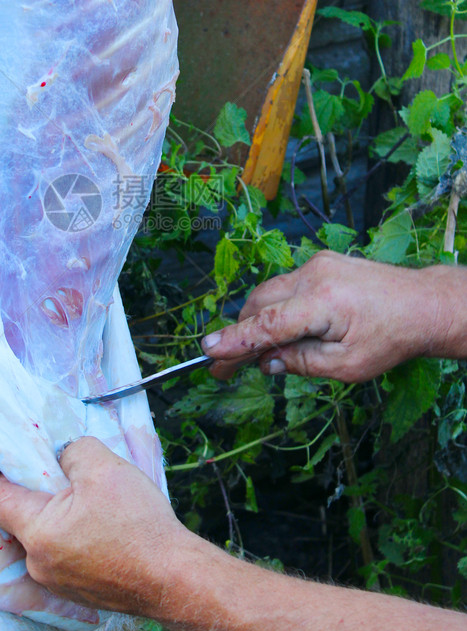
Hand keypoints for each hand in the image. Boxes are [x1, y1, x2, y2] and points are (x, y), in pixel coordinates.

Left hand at [0, 436, 186, 614]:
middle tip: (75, 480)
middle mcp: (38, 564)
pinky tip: (107, 531)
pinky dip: (79, 540)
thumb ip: (73, 450)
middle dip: (44, 495)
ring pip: (46, 537)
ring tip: (98, 507)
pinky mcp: (78, 593)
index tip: (36, 459)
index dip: (12, 471)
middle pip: (23, 517)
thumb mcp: (104, 467)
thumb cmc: (138, 524)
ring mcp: (57, 583)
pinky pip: (66, 556)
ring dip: (63, 518)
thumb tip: (61, 453)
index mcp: (37, 533)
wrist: (174, 579)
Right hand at [201, 252, 448, 382]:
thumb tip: (268, 362)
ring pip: (271, 293)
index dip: (235, 340)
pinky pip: (287, 286)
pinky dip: (278, 308)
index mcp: (323, 303)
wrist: (423, 304)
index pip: (267, 324)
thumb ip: (303, 363)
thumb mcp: (348, 366)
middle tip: (228, 367)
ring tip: (261, 354)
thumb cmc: (393, 338)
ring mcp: (317, 264)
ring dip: (260, 320)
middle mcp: (315, 275)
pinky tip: (286, 331)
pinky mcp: (322, 263)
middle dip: (242, 333)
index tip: (208, 352)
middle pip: (260, 303)